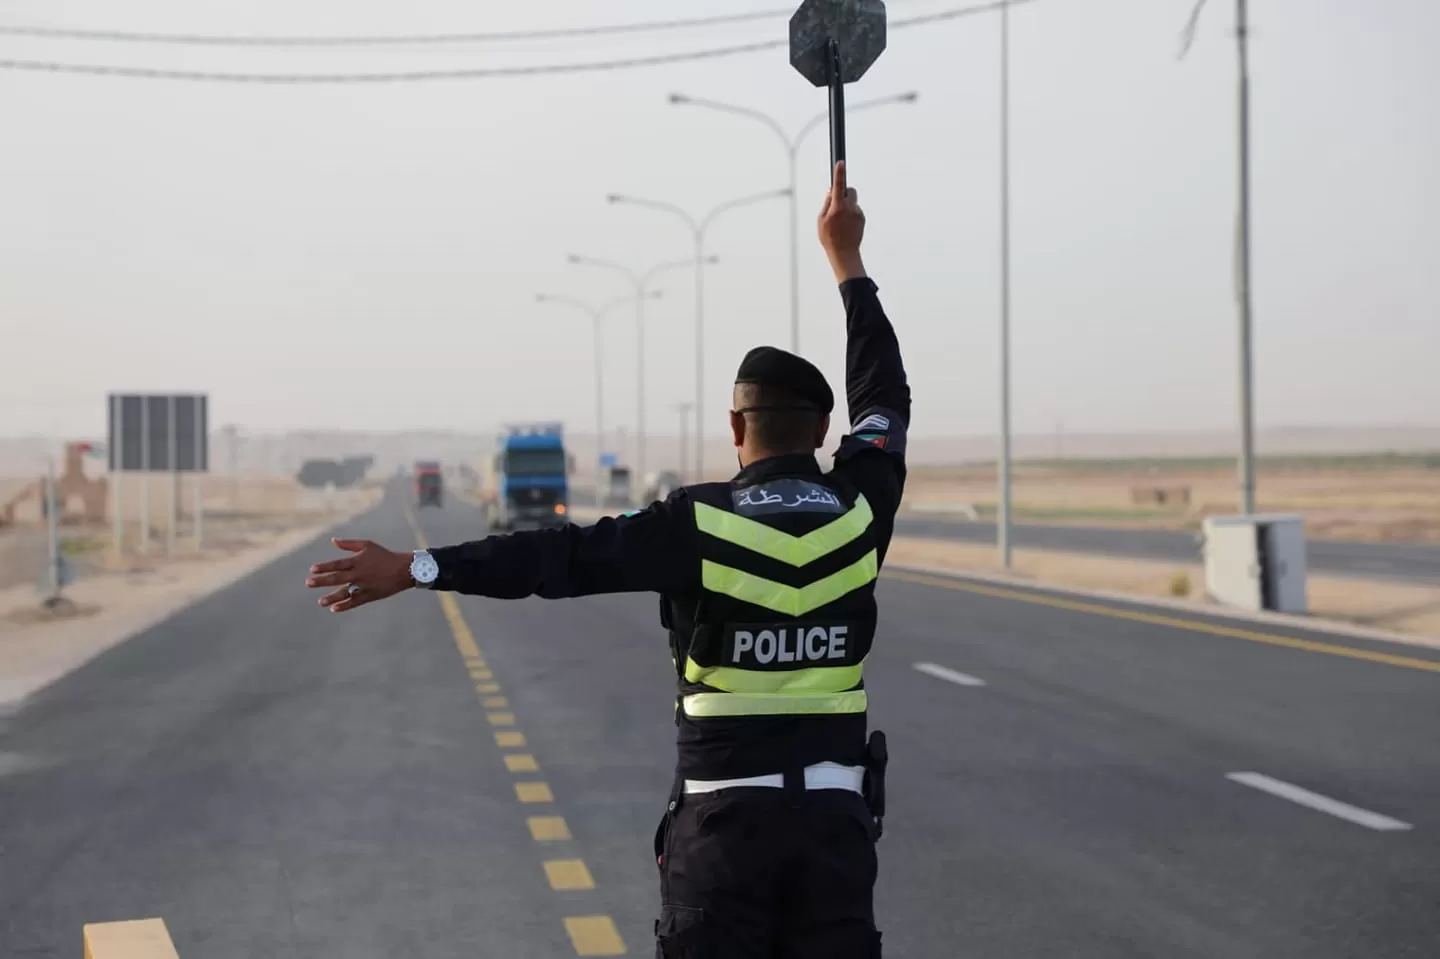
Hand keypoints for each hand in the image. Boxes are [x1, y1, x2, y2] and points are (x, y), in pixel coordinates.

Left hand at [306, 537, 413, 612]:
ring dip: (332, 597)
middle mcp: (359, 574)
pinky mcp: (370, 595)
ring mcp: (365, 586)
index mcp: (358, 561)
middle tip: (308, 583)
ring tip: (320, 602)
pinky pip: (355, 601)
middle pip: (337, 578)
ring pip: (345, 592)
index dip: (325, 567)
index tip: (312, 569)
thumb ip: (349, 544)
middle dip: (322, 581)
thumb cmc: (384, 555)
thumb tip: (333, 541)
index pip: (338, 564)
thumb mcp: (367, 545)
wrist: (404, 569)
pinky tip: (334, 608)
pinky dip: (345, 605)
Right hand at [817, 160, 865, 281]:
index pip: (838, 186)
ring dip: (846, 207)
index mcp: (837, 208)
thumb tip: (832, 191)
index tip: (841, 162)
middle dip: (845, 192)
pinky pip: (856, 211)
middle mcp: (850, 208)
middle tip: (837, 203)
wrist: (844, 254)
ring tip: (840, 223)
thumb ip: (827, 204)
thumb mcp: (821, 220)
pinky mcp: (862, 219)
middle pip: (850, 190)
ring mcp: (858, 213)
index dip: (839, 173)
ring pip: (852, 202)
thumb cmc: (829, 238)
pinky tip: (846, 227)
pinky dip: (851, 215)